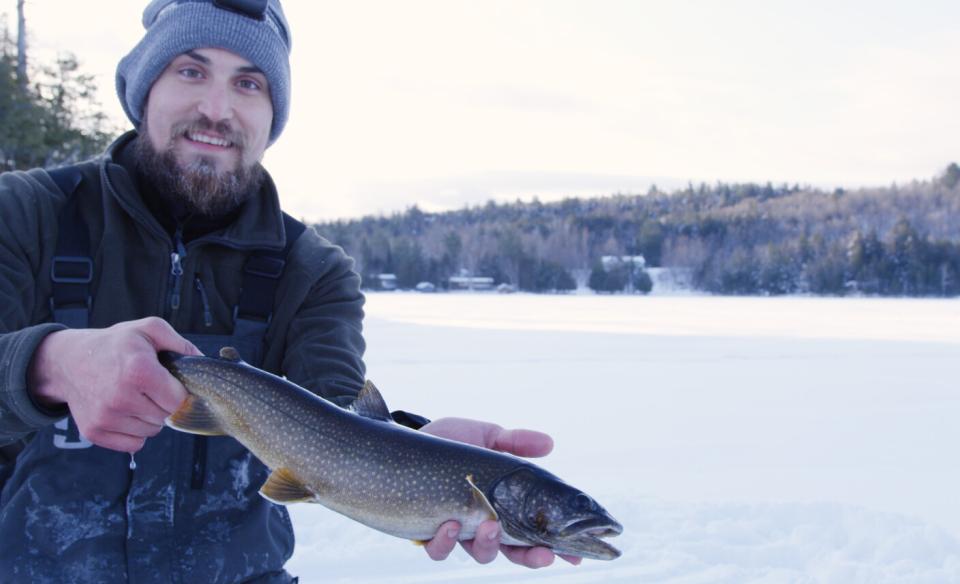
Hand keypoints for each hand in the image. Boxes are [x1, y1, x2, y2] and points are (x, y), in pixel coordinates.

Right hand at [28, 317, 200, 452]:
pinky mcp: (94, 432)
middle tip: (151, 388)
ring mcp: (105, 417)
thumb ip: (180, 343)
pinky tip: (126, 412)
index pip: (179, 400)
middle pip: (166, 417)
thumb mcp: (149, 329)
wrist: (68, 360)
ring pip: (151, 431)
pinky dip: (135, 433)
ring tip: (136, 397)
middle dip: (165, 404)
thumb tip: (203, 362)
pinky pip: (134, 444)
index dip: (181, 393)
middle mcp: (121, 397)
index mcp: (139, 371)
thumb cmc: (115, 344)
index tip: (172, 385)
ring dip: (150, 419)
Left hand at [418, 417, 581, 568]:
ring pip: (480, 554)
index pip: (535, 531)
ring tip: (490, 527)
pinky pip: (440, 549)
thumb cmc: (450, 442)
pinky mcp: (428, 531)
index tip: (575, 553)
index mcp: (502, 506)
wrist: (409, 441)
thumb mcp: (486, 437)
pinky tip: (450, 524)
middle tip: (544, 555)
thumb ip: (516, 442)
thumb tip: (550, 443)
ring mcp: (457, 530)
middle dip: (531, 557)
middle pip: (514, 552)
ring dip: (489, 545)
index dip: (556, 545)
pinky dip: (446, 541)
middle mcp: (482, 523)